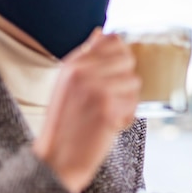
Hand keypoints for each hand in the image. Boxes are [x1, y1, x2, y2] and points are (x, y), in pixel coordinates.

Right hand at [32, 28, 140, 192]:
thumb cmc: (65, 124)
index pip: (111, 40)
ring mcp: (96, 89)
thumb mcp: (67, 84)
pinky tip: (110, 125)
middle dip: (126, 78)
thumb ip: (85, 58)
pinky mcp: (108, 108)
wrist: (57, 159)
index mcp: (72, 64)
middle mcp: (83, 72)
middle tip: (112, 97)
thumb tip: (101, 33)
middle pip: (127, 59)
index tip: (117, 71)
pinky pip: (133, 103)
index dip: (122, 54)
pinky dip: (127, 116)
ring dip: (128, 99)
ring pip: (134, 82)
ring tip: (109, 113)